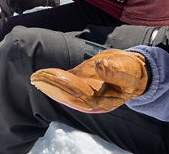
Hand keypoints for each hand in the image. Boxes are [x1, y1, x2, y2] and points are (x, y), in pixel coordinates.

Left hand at [30, 49, 147, 112]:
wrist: (132, 70)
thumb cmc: (131, 72)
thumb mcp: (126, 71)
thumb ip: (113, 70)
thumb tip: (100, 66)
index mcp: (104, 101)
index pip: (82, 97)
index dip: (67, 90)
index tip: (54, 81)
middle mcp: (92, 100)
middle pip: (70, 96)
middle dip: (53, 88)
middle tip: (37, 79)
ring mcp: (85, 92)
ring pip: (65, 89)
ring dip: (50, 84)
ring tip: (36, 77)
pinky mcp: (81, 82)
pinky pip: (66, 81)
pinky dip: (54, 77)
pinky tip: (43, 75)